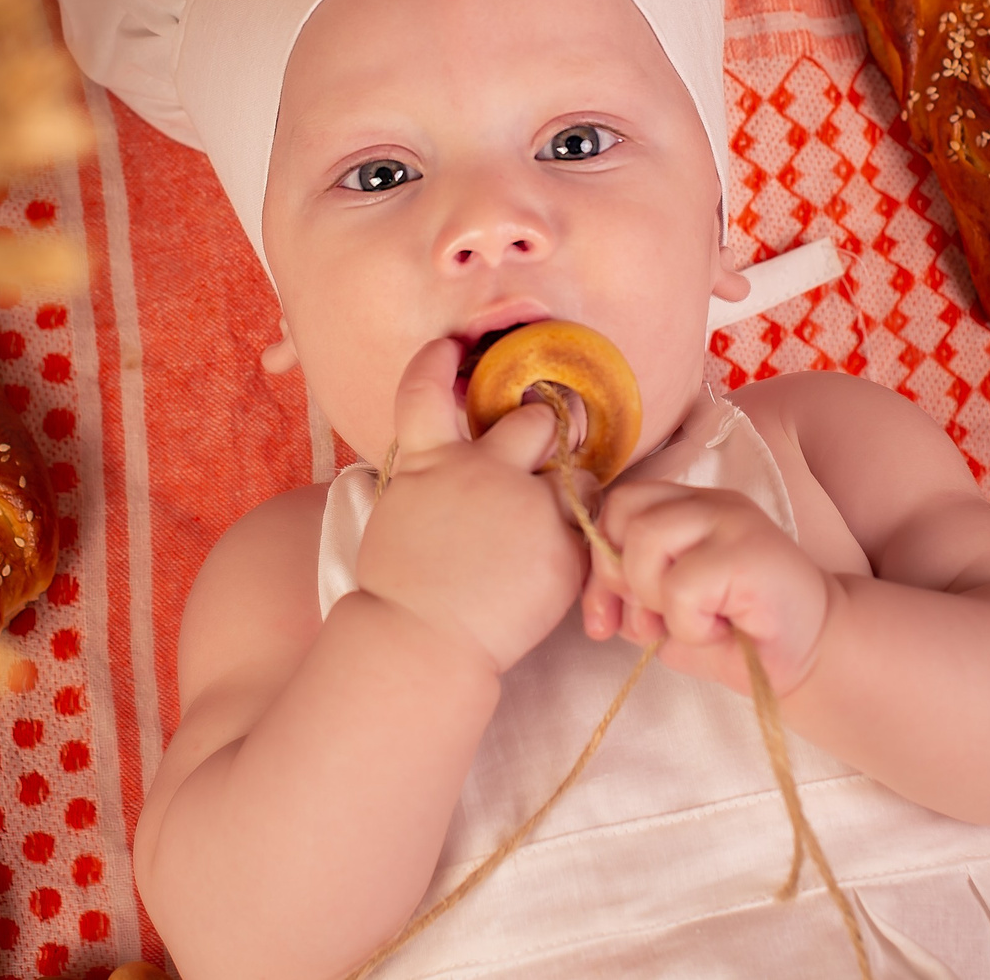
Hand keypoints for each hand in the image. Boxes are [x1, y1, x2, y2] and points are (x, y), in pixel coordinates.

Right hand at [352, 339, 589, 675]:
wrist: (420, 643)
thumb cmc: (402, 591)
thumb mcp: (402, 515)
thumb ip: (432, 481)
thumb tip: (448, 470)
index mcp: (430, 461)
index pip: (428, 387)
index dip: (438, 359)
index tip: (450, 347)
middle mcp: (481, 470)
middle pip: (535, 419)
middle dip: (545, 426)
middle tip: (544, 443)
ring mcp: (525, 505)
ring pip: (578, 471)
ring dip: (573, 485)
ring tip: (556, 515)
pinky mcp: (561, 545)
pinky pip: (587, 524)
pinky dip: (578, 538)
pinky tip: (554, 561)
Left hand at [581, 482, 835, 694]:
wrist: (813, 655)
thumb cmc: (740, 635)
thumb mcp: (668, 616)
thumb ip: (629, 598)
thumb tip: (597, 607)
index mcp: (687, 508)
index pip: (616, 506)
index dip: (600, 561)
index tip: (609, 617)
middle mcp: (708, 502)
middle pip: (623, 512)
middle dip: (620, 579)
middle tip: (654, 620)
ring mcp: (731, 519)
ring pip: (646, 540)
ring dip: (656, 599)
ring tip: (693, 622)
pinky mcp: (749, 550)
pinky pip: (682, 585)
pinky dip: (689, 624)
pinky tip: (721, 630)